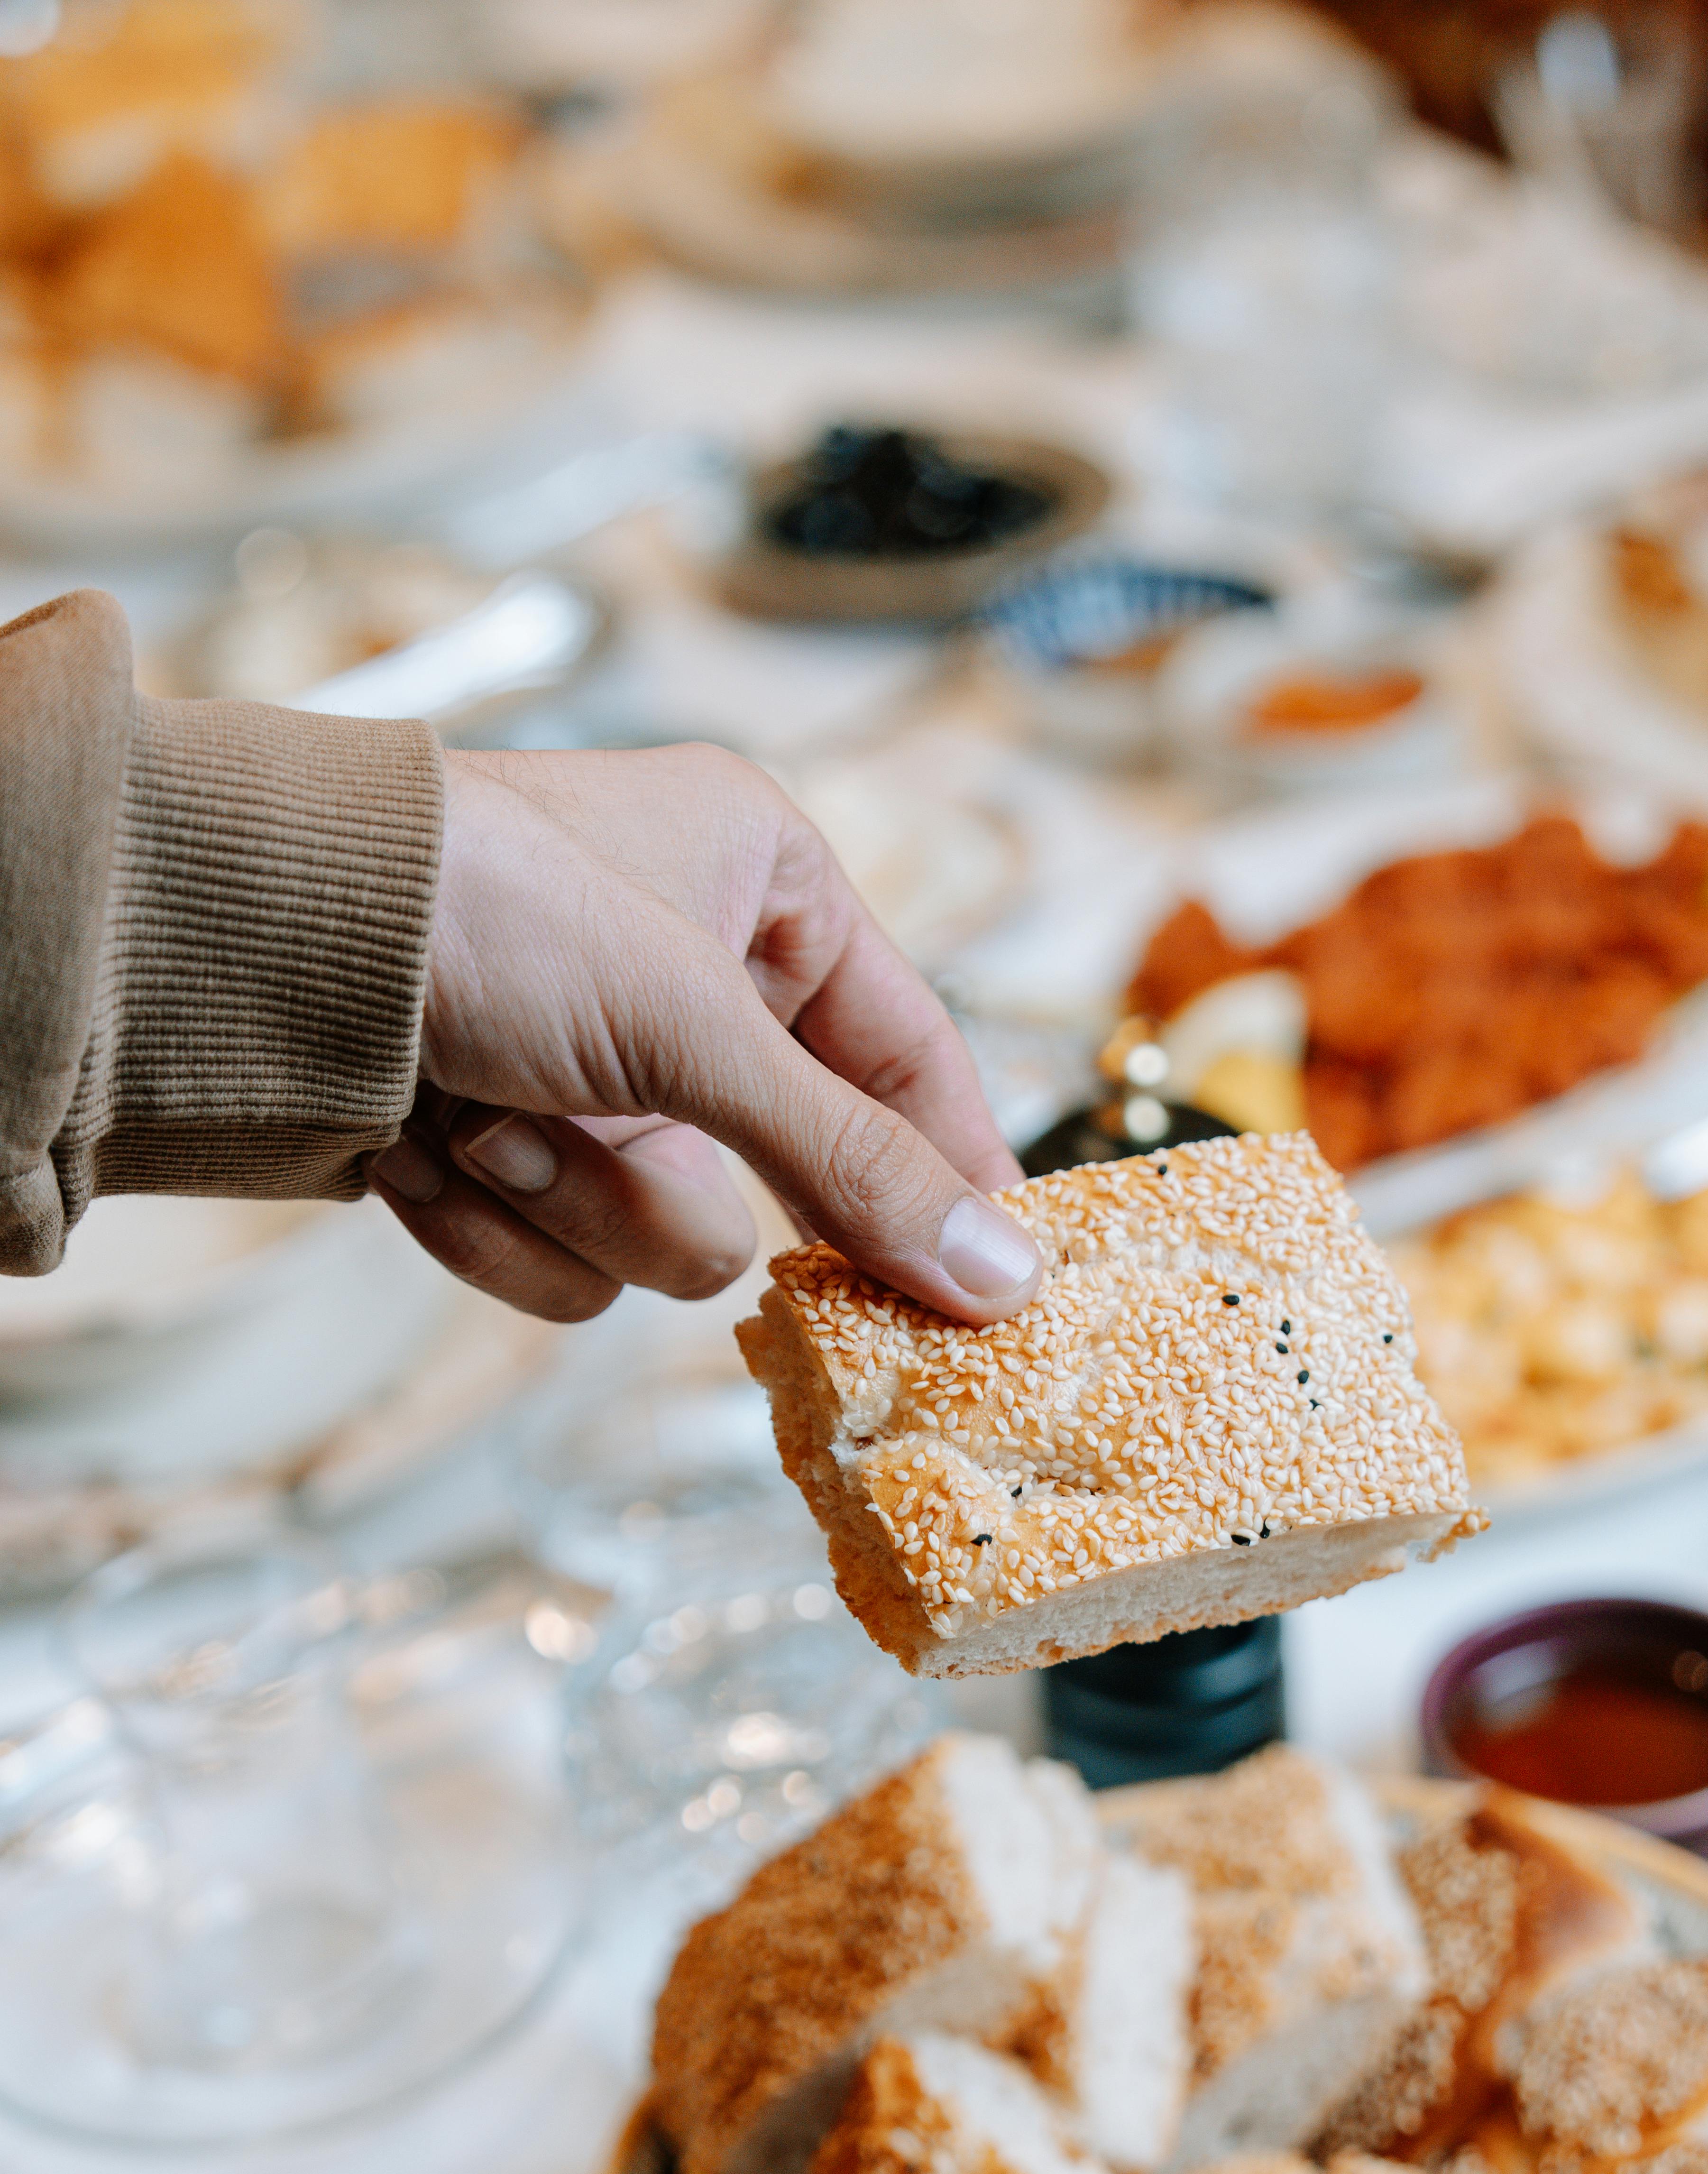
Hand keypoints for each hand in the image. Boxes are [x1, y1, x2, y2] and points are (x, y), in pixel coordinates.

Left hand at [366, 743, 1039, 1325]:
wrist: (235, 942)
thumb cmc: (475, 908)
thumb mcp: (691, 1024)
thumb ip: (852, 1160)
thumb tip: (1006, 1275)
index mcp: (758, 886)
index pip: (909, 1055)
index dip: (950, 1171)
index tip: (999, 1287)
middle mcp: (684, 981)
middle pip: (783, 1176)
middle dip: (675, 1174)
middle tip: (643, 1159)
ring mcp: (593, 1080)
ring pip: (668, 1242)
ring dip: (572, 1197)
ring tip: (485, 1114)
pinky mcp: (507, 1155)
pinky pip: (565, 1267)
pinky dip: (494, 1224)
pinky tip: (426, 1147)